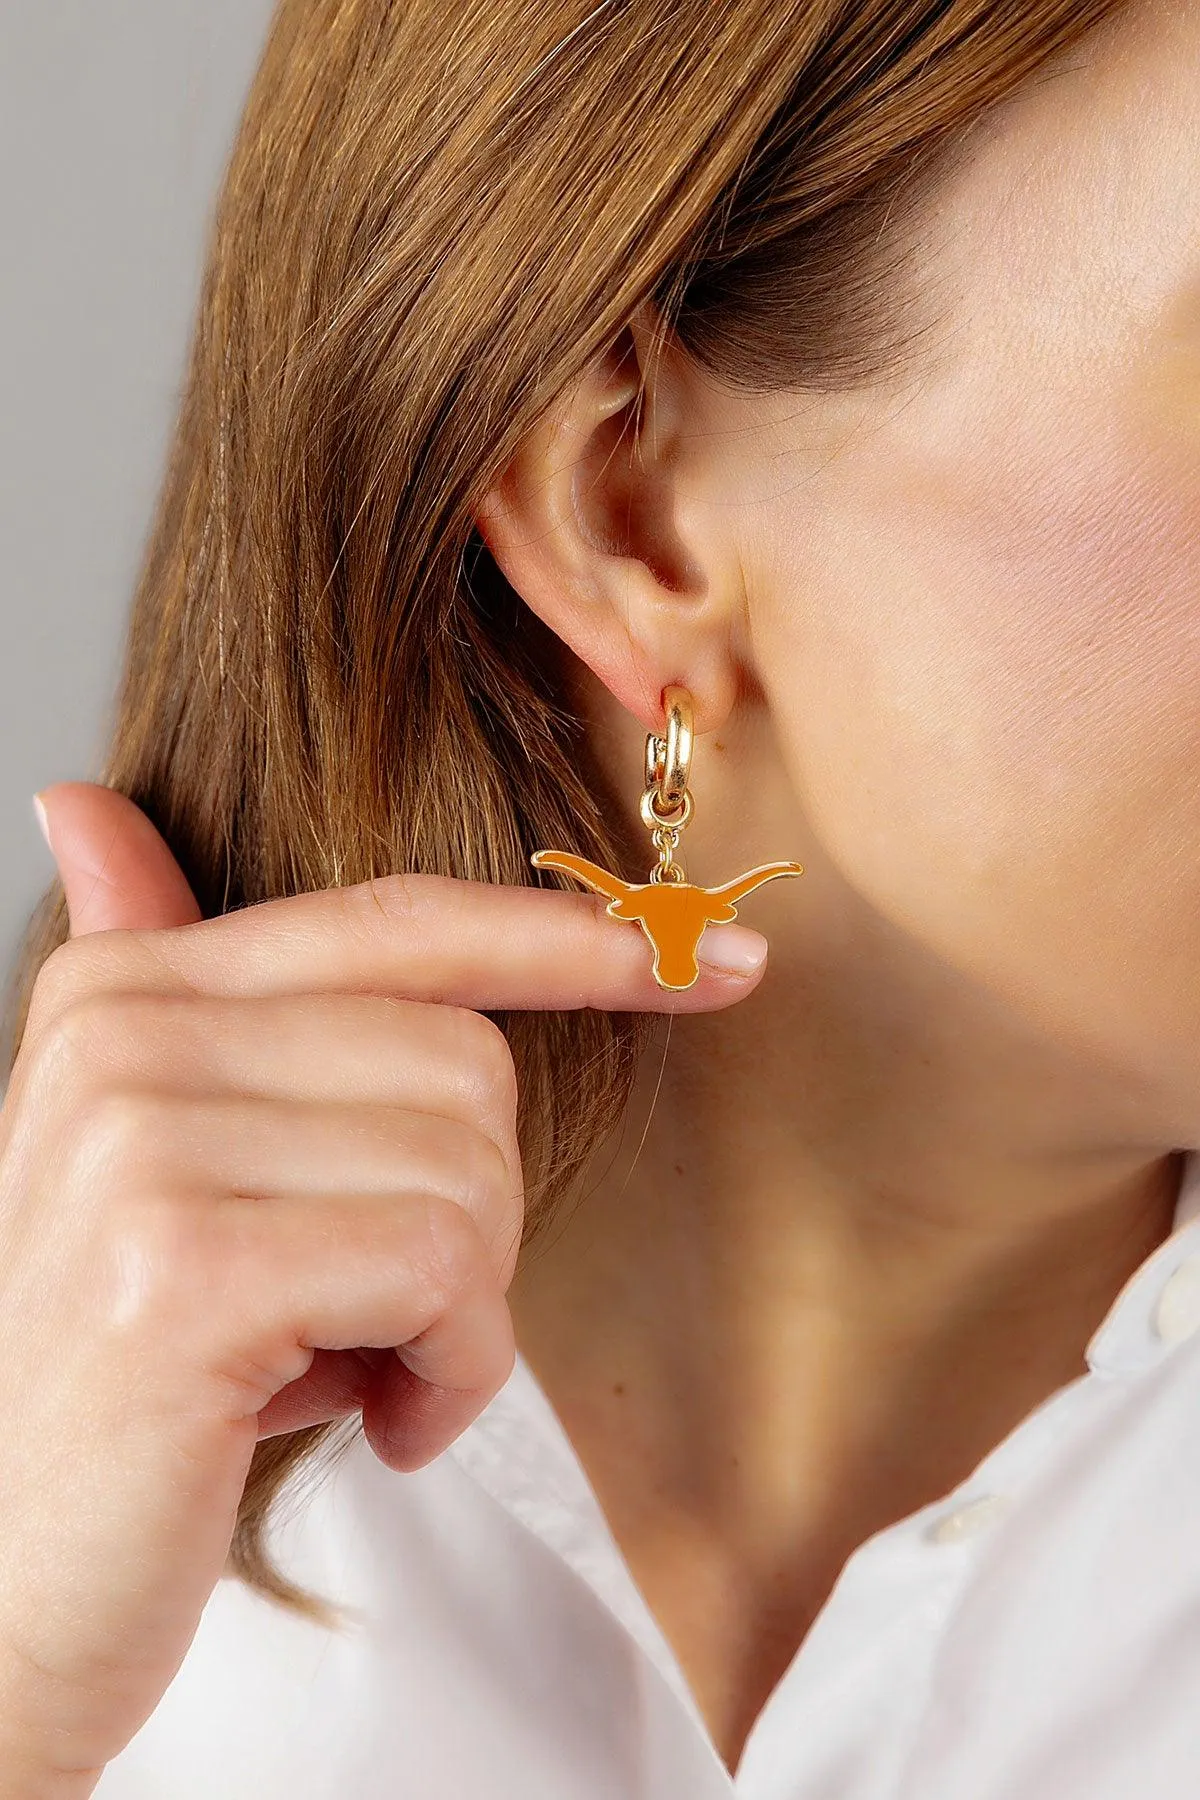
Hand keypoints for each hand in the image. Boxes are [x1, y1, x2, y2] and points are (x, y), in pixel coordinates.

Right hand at [0, 781, 767, 1793]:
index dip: (571, 942)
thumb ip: (165, 993)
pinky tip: (374, 1421)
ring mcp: (142, 1144)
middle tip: (378, 1313)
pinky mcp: (183, 1267)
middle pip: (466, 1061)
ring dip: (462, 1310)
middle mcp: (120, 1036)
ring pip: (471, 1170)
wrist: (6, 1595)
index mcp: (123, 991)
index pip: (402, 926)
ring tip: (356, 1367)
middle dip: (475, 1214)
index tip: (722, 962)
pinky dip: (455, 1372)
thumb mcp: (153, 1166)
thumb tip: (86, 801)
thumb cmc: (132, 1379)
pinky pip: (445, 1270)